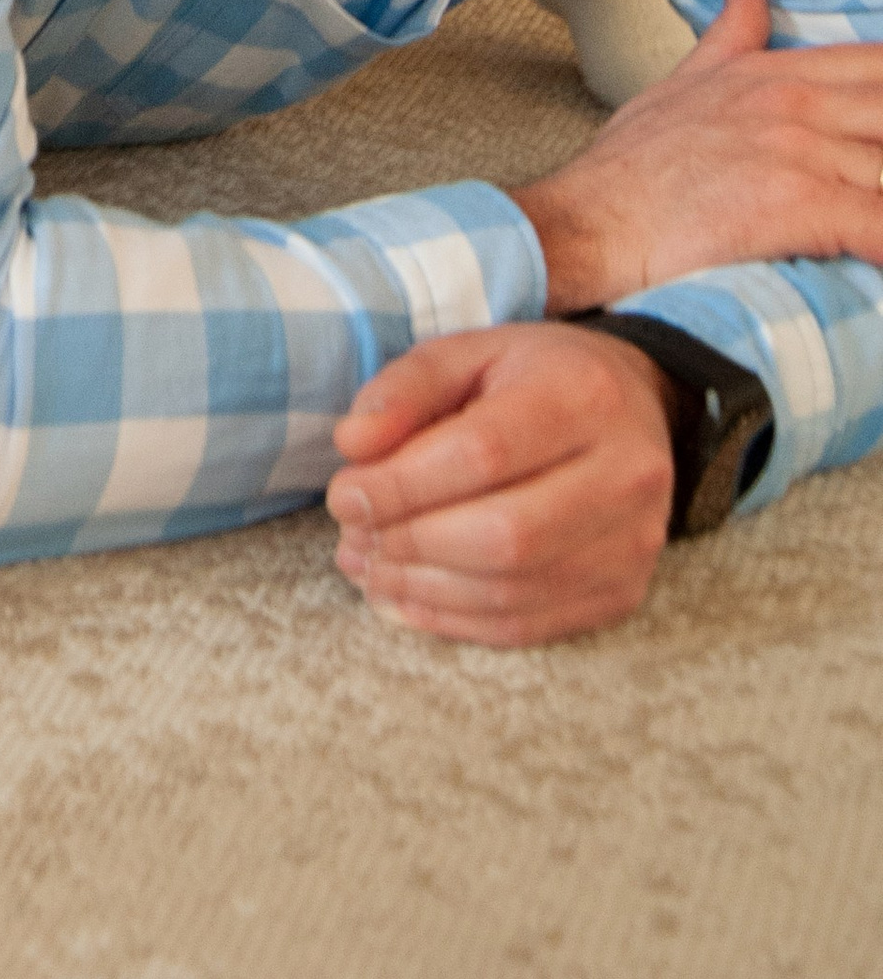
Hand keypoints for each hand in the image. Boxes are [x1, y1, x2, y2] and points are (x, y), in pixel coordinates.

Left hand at [326, 324, 677, 644]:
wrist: (635, 408)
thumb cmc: (535, 377)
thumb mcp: (469, 353)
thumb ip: (406, 390)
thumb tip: (353, 445)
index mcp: (584, 396)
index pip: (483, 454)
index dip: (402, 484)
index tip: (344, 494)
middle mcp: (625, 475)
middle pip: (503, 534)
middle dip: (410, 541)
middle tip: (352, 536)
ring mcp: (632, 544)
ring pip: (512, 590)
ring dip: (422, 588)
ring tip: (367, 568)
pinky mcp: (623, 594)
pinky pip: (527, 626)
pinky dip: (454, 620)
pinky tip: (404, 598)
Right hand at [514, 0, 882, 310]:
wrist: (589, 223)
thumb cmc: (630, 170)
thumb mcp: (681, 82)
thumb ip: (731, 36)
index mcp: (772, 75)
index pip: (875, 65)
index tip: (882, 122)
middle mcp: (794, 104)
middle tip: (882, 169)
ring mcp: (800, 150)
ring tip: (881, 217)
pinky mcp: (801, 205)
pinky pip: (879, 226)